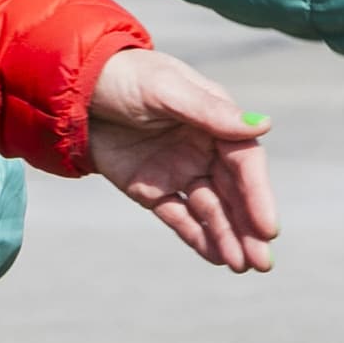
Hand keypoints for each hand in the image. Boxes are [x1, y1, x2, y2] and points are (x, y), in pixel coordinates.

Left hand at [83, 47, 278, 271]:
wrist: (74, 87)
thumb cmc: (126, 76)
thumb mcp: (166, 89)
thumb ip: (210, 112)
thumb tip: (264, 125)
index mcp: (215, 121)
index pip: (245, 163)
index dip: (259, 195)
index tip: (268, 227)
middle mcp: (204, 150)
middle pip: (233, 193)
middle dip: (249, 227)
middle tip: (263, 262)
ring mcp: (179, 171)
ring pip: (210, 210)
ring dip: (227, 238)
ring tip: (242, 266)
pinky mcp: (151, 189)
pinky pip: (179, 217)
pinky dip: (197, 238)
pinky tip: (217, 258)